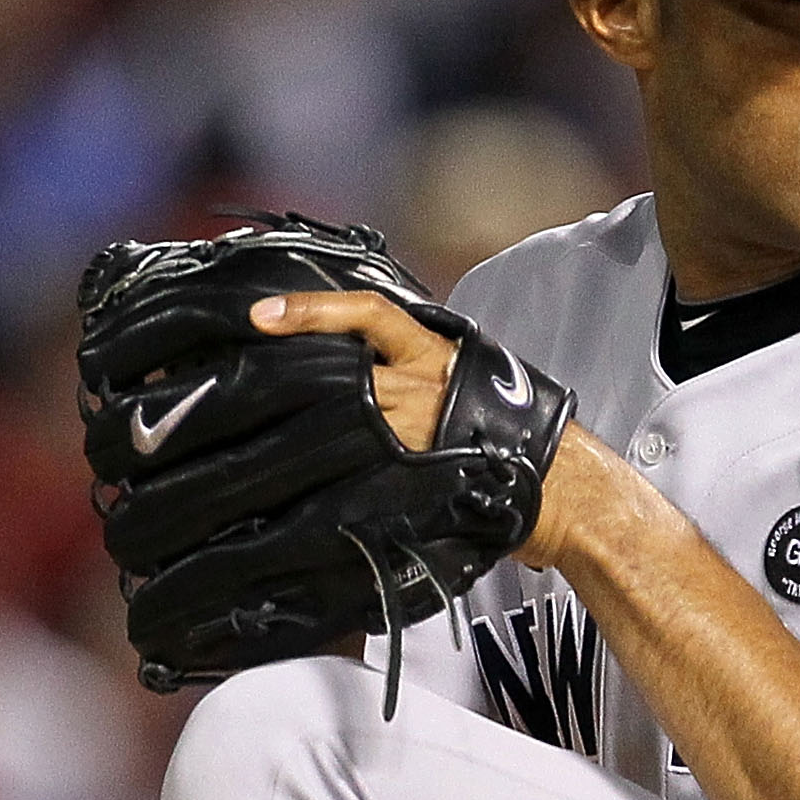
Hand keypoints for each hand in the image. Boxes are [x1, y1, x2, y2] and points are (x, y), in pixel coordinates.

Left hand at [249, 287, 629, 573]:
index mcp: (433, 352)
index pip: (366, 315)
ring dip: (297, 428)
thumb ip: (416, 364)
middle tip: (236, 380)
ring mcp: (413, 431)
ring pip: (338, 420)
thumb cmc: (516, 430)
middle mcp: (419, 385)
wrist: (563, 487)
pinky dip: (326, 474)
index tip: (260, 315)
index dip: (311, 312)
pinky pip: (355, 470)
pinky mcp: (411, 475)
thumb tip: (362, 362)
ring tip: (244, 436)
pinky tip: (296, 484)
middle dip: (287, 378)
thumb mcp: (470, 375)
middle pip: (335, 373)